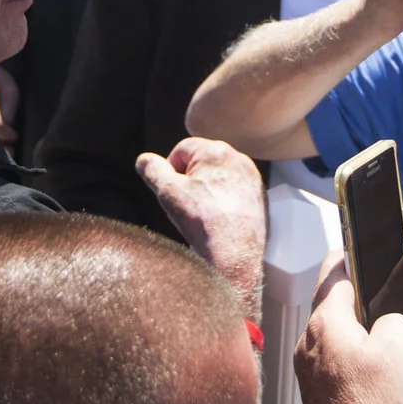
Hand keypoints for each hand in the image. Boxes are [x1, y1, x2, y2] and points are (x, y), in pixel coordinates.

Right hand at [140, 139, 267, 317]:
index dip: (170, 172)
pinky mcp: (258, 196)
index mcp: (216, 150)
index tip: (173, 193)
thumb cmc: (202, 220)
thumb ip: (152, 169)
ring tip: (203, 214)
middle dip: (190, 180)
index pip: (181, 150)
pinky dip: (224, 201)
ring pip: (218, 177)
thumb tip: (144, 160)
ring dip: (207, 190)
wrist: (234, 253)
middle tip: (187, 205)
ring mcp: (251, 177)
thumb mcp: (167, 191)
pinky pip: (233, 191)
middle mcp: (238, 158)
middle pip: (201, 163)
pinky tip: (219, 219)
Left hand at [296, 259, 402, 403]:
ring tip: (386, 341)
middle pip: (332, 306)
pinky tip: (375, 374)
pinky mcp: (314, 393)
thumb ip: (393, 317)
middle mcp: (307, 343)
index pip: (334, 273)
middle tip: (386, 301)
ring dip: (356, 334)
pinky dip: (352, 360)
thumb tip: (385, 319)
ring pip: (334, 337)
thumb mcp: (402, 347)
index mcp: (325, 323)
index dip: (352, 258)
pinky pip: (333, 363)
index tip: (361, 250)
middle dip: (358, 301)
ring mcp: (306, 370)